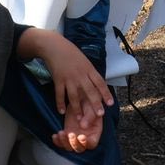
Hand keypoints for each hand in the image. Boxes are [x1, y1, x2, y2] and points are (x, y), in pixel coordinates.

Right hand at [35, 33, 110, 150]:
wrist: (54, 46)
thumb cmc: (70, 52)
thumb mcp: (84, 60)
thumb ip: (89, 72)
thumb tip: (97, 83)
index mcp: (88, 69)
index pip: (100, 82)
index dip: (106, 93)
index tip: (110, 103)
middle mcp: (80, 75)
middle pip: (90, 91)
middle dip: (95, 103)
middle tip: (99, 114)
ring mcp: (69, 78)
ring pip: (74, 96)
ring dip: (77, 108)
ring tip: (79, 118)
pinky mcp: (58, 80)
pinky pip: (59, 94)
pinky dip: (60, 103)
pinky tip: (61, 111)